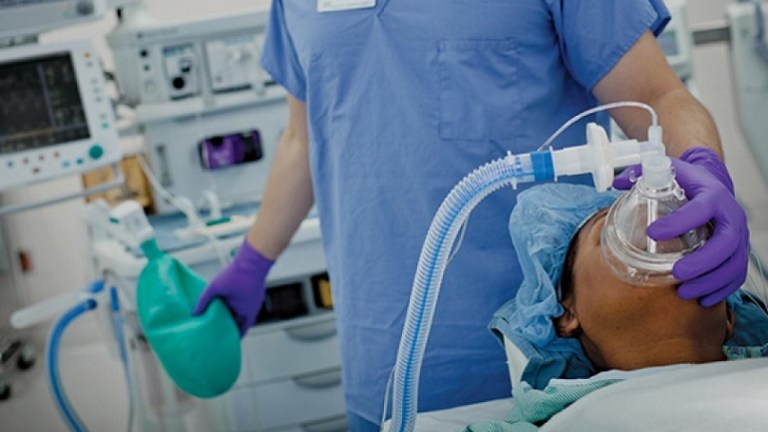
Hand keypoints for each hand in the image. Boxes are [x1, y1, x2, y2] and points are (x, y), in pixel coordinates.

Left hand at [193, 240, 273, 335]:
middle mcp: (252, 308)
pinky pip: (243, 303)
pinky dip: (235, 305)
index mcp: (247, 312)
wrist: (252, 259)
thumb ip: (204, 301)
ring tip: (219, 316)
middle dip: (229, 325)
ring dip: (232, 314)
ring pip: (241, 312)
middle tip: (217, 330)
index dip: (231, 336)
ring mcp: (254, 300)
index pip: (240, 331)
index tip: (223, 340)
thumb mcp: (215, 288)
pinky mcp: (253, 292)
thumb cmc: (238, 273)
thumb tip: (195, 313)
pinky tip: (225, 302)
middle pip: (239, 322)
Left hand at [613, 148, 748, 306]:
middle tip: (677, 272)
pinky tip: (701, 298)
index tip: (653, 232)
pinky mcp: (739, 251)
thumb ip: (640, 174)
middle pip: (726, 242)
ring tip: (684, 292)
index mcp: (712, 195)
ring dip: (711, 281)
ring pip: (733, 263)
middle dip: (702, 261)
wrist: (713, 186)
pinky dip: (721, 289)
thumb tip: (615, 183)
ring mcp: (739, 236)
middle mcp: (731, 215)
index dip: (679, 222)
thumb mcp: (668, 171)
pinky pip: (737, 274)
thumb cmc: (688, 183)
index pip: (701, 209)